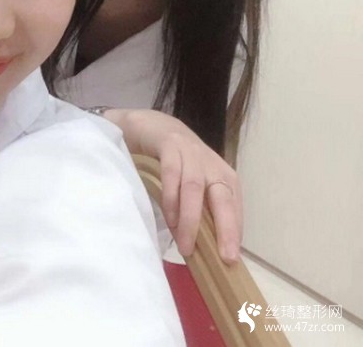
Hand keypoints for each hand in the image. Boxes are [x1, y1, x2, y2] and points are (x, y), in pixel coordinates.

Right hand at [104, 108, 241, 263]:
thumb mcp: (194, 186)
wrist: (152, 126)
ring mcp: (190, 153)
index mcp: (222, 176)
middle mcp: (211, 164)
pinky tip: (170, 218)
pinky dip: (171, 198)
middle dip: (226, 228)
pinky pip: (172, 173)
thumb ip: (201, 210)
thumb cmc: (177, 163)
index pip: (234, 206)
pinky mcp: (169, 145)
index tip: (231, 260)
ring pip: (195, 188)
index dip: (235, 232)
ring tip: (185, 246)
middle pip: (223, 197)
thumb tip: (206, 251)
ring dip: (191, 219)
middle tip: (224, 257)